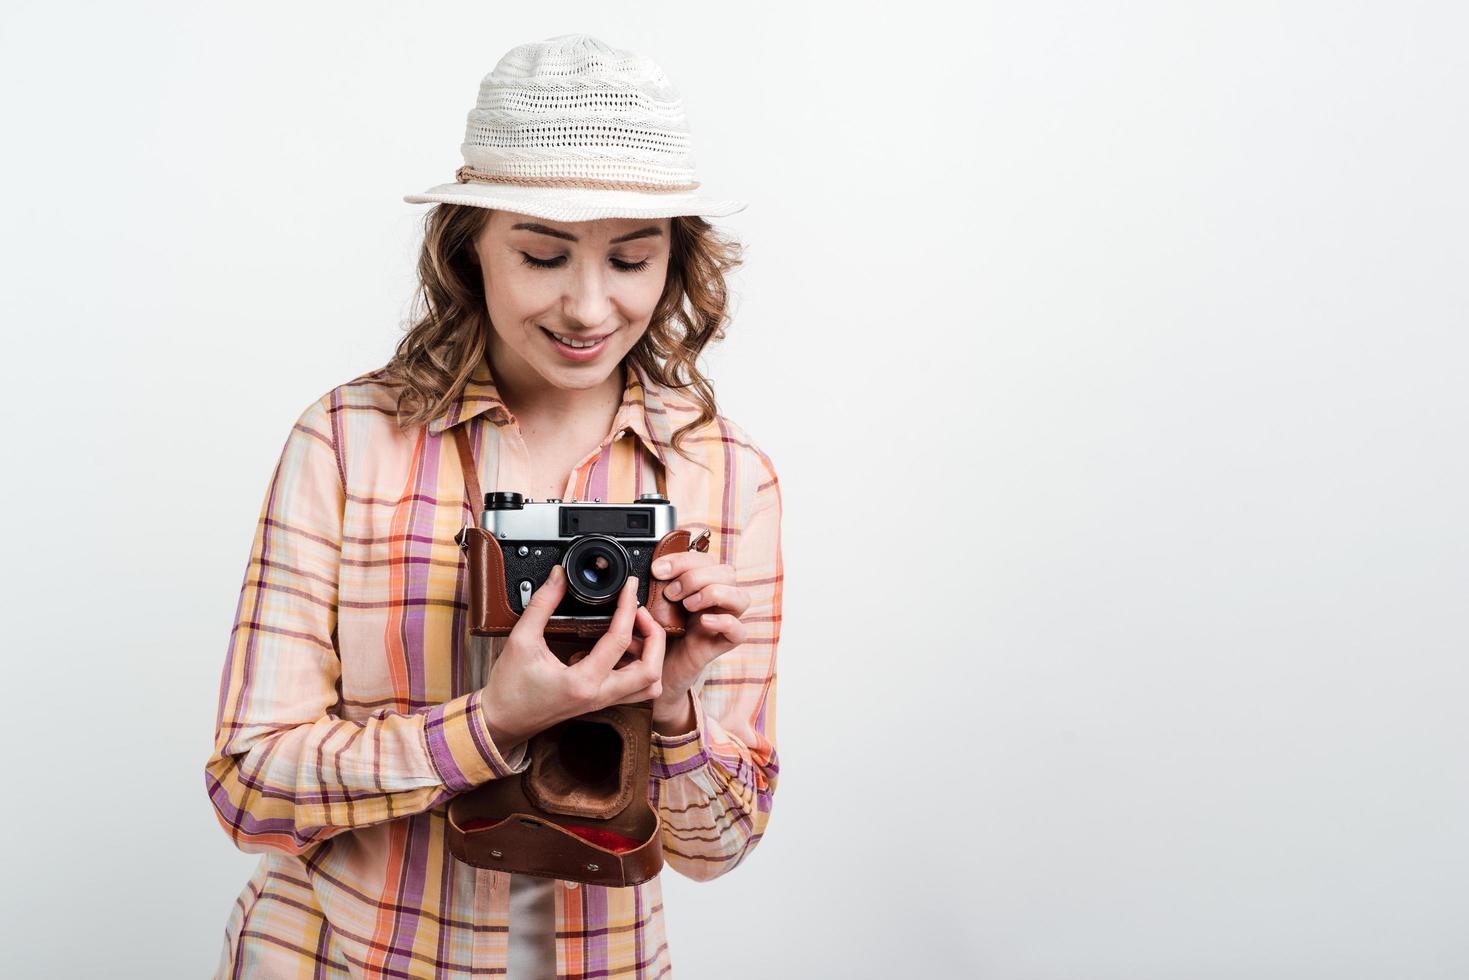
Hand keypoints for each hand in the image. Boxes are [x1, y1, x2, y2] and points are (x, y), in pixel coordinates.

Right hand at [479, 565, 665, 751]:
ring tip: (634, 631)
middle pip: (651, 671)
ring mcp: (601, 701)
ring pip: (648, 685)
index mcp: (582, 682)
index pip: (619, 640)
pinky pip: (633, 688)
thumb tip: (558, 577)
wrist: (501, 721)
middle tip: (639, 613)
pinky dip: (636, 665)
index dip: (627, 607)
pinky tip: (614, 647)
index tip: (628, 587)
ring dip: (651, 656)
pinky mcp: (598, 701)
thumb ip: (542, 604)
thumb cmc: (508, 689)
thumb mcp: (521, 640)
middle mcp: (598, 695)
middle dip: (655, 637)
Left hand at [641, 548, 751, 724]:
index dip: (683, 559)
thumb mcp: (649, 607)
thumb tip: (643, 575)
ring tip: (687, 605)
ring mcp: (724, 621)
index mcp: (701, 584)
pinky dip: (724, 622)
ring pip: (741, 597)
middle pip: (727, 572)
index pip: (705, 559)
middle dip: (696, 576)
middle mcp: (718, 599)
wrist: (653, 672)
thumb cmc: (654, 635)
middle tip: (670, 592)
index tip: (656, 570)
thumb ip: (651, 590)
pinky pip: (739, 631)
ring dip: (713, 593)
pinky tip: (703, 621)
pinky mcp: (723, 644)